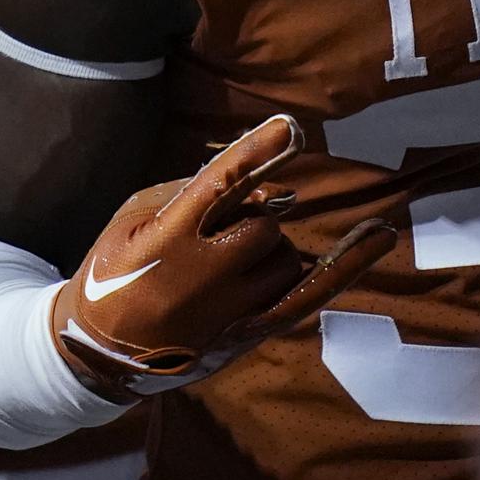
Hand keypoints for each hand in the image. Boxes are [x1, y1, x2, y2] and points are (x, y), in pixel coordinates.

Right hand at [51, 115, 393, 397]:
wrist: (101, 352)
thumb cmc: (114, 270)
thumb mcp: (131, 218)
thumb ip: (191, 193)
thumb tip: (265, 190)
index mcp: (166, 239)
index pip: (218, 185)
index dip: (254, 154)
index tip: (290, 127)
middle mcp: (205, 275)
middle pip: (262, 223)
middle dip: (248, 219)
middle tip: (215, 235)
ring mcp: (233, 309)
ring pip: (284, 255)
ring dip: (267, 247)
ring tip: (230, 262)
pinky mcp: (252, 332)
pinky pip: (311, 293)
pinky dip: (345, 263)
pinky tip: (378, 235)